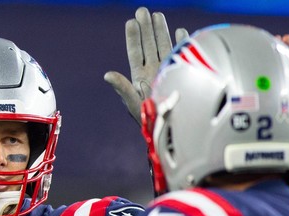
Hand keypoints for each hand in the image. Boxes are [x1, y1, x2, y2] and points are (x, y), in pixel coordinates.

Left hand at [104, 7, 188, 124]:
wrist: (170, 130)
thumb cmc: (150, 120)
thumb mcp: (133, 103)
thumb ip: (122, 88)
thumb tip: (107, 75)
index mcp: (139, 77)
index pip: (135, 53)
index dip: (133, 38)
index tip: (131, 22)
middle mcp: (153, 72)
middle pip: (149, 46)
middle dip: (146, 28)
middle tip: (142, 10)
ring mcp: (167, 72)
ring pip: (163, 47)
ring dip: (161, 31)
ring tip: (157, 15)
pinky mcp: (181, 74)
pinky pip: (181, 55)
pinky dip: (181, 43)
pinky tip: (180, 31)